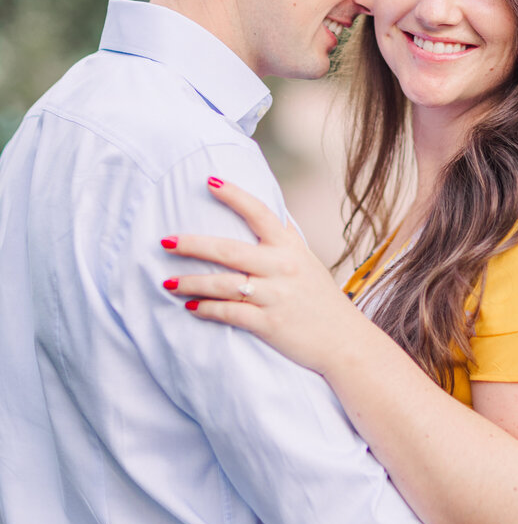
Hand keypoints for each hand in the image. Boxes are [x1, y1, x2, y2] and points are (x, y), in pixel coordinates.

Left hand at [161, 177, 360, 372]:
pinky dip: (207, 310)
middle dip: (192, 244)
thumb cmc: (321, 300)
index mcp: (291, 248)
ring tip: (168, 282)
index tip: (209, 181)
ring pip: (223, 285)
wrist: (345, 342)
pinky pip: (230, 313)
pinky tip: (191, 308)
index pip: (260, 213)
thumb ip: (283, 241)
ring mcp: (275, 296)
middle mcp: (282, 268)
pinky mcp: (269, 324)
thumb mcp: (307, 262)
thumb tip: (261, 215)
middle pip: (229, 250)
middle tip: (165, 241)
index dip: (234, 195)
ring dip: (192, 283)